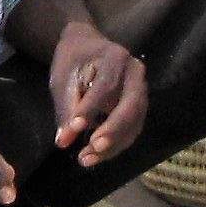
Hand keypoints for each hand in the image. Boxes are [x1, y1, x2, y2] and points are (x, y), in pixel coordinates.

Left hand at [44, 23, 145, 167]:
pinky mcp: (140, 106)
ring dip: (113, 145)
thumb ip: (66, 108)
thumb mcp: (63, 78)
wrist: (86, 47)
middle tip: (92, 149)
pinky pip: (132, 129)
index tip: (72, 128)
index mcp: (115, 57)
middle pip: (131, 106)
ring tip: (87, 159)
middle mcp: (135, 72)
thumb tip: (64, 141)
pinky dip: (116, 145)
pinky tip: (97, 155)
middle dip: (112, 131)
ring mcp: (141, 90)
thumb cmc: (73, 60)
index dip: (90, 109)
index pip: (106, 86)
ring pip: (134, 122)